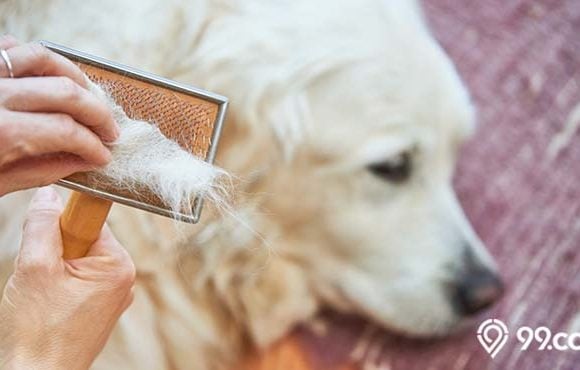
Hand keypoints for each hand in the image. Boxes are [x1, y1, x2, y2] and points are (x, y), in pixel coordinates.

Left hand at [0, 35, 118, 195]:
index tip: (104, 156)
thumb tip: (81, 162)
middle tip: (110, 132)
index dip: (94, 146)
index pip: (67, 132)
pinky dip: (43, 60)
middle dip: (98, 115)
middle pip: (66, 93)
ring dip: (78, 79)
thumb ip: (41, 170)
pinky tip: (55, 78)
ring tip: (91, 99)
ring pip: (46, 60)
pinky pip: (18, 48)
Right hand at [0, 187, 134, 369]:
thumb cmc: (39, 331)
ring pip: (77, 262)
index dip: (63, 225)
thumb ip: (42, 226)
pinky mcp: (100, 309)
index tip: (47, 236)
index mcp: (118, 265)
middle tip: (41, 276)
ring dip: (55, 270)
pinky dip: (59, 287)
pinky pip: (78, 282)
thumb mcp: (35, 267)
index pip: (91, 221)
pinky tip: (48, 305)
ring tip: (44, 296)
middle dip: (56, 251)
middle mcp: (123, 279)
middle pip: (84, 241)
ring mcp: (113, 296)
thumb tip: (47, 196)